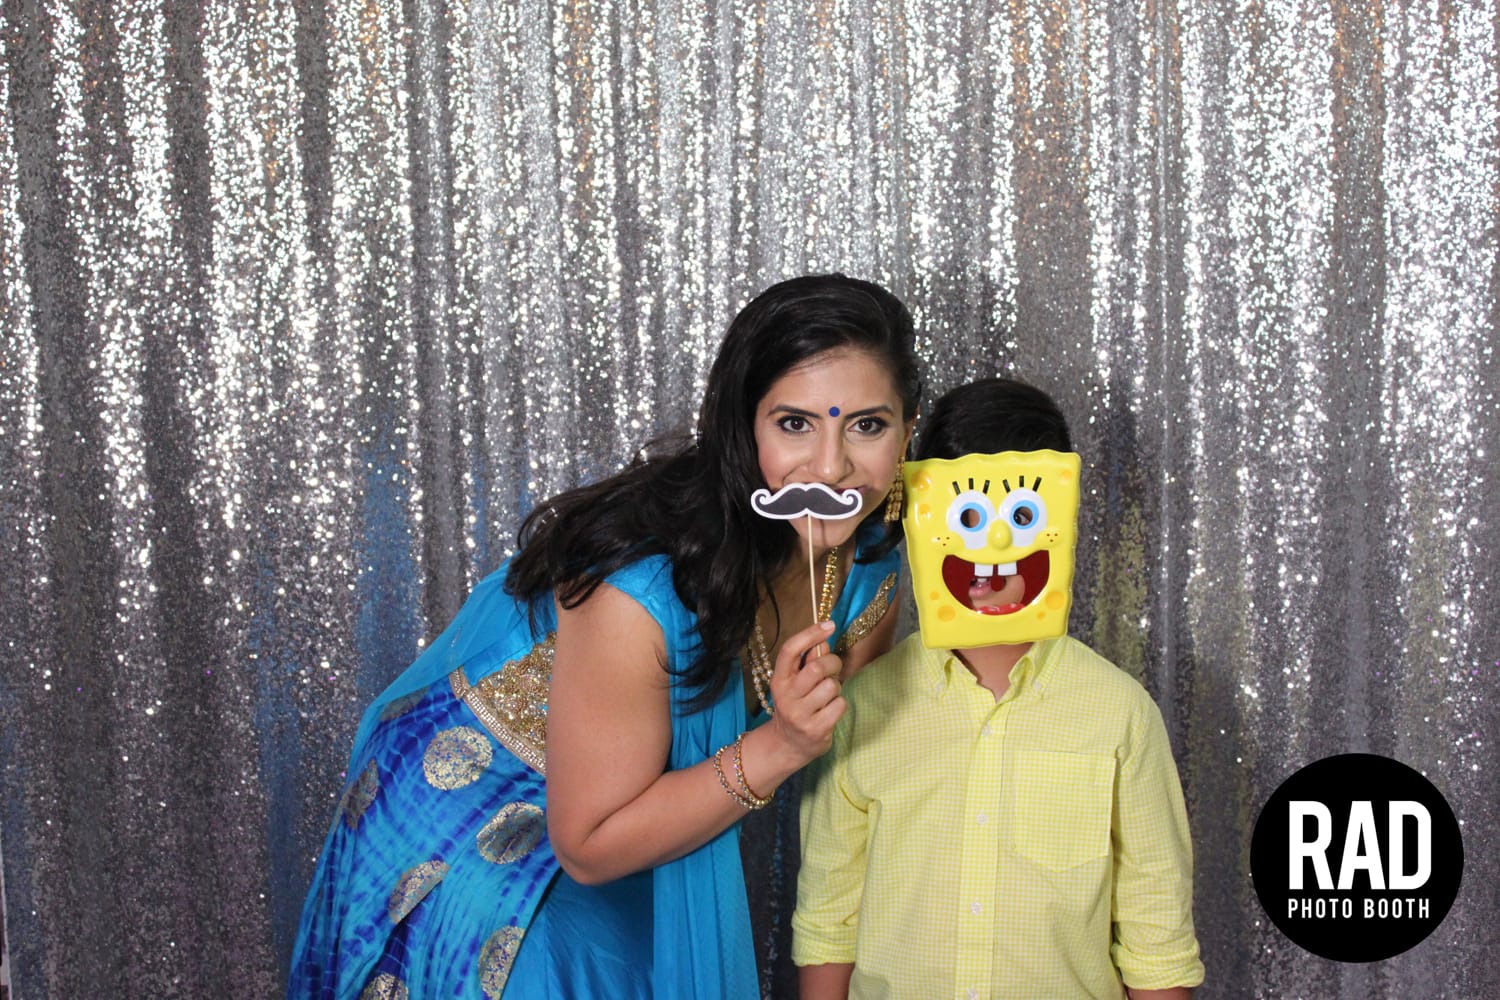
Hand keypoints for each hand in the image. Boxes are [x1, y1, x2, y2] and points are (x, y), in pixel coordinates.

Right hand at [765, 620, 845, 765]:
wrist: (787, 745)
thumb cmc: (796, 705)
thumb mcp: (794, 683)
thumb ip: (807, 662)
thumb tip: (824, 640)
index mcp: (779, 679)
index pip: (790, 650)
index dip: (810, 634)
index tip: (829, 625)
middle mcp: (786, 696)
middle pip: (816, 667)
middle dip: (833, 663)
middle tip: (834, 668)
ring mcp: (800, 714)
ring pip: (831, 687)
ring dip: (836, 687)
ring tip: (829, 695)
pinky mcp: (816, 729)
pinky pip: (840, 705)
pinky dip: (840, 704)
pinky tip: (830, 710)